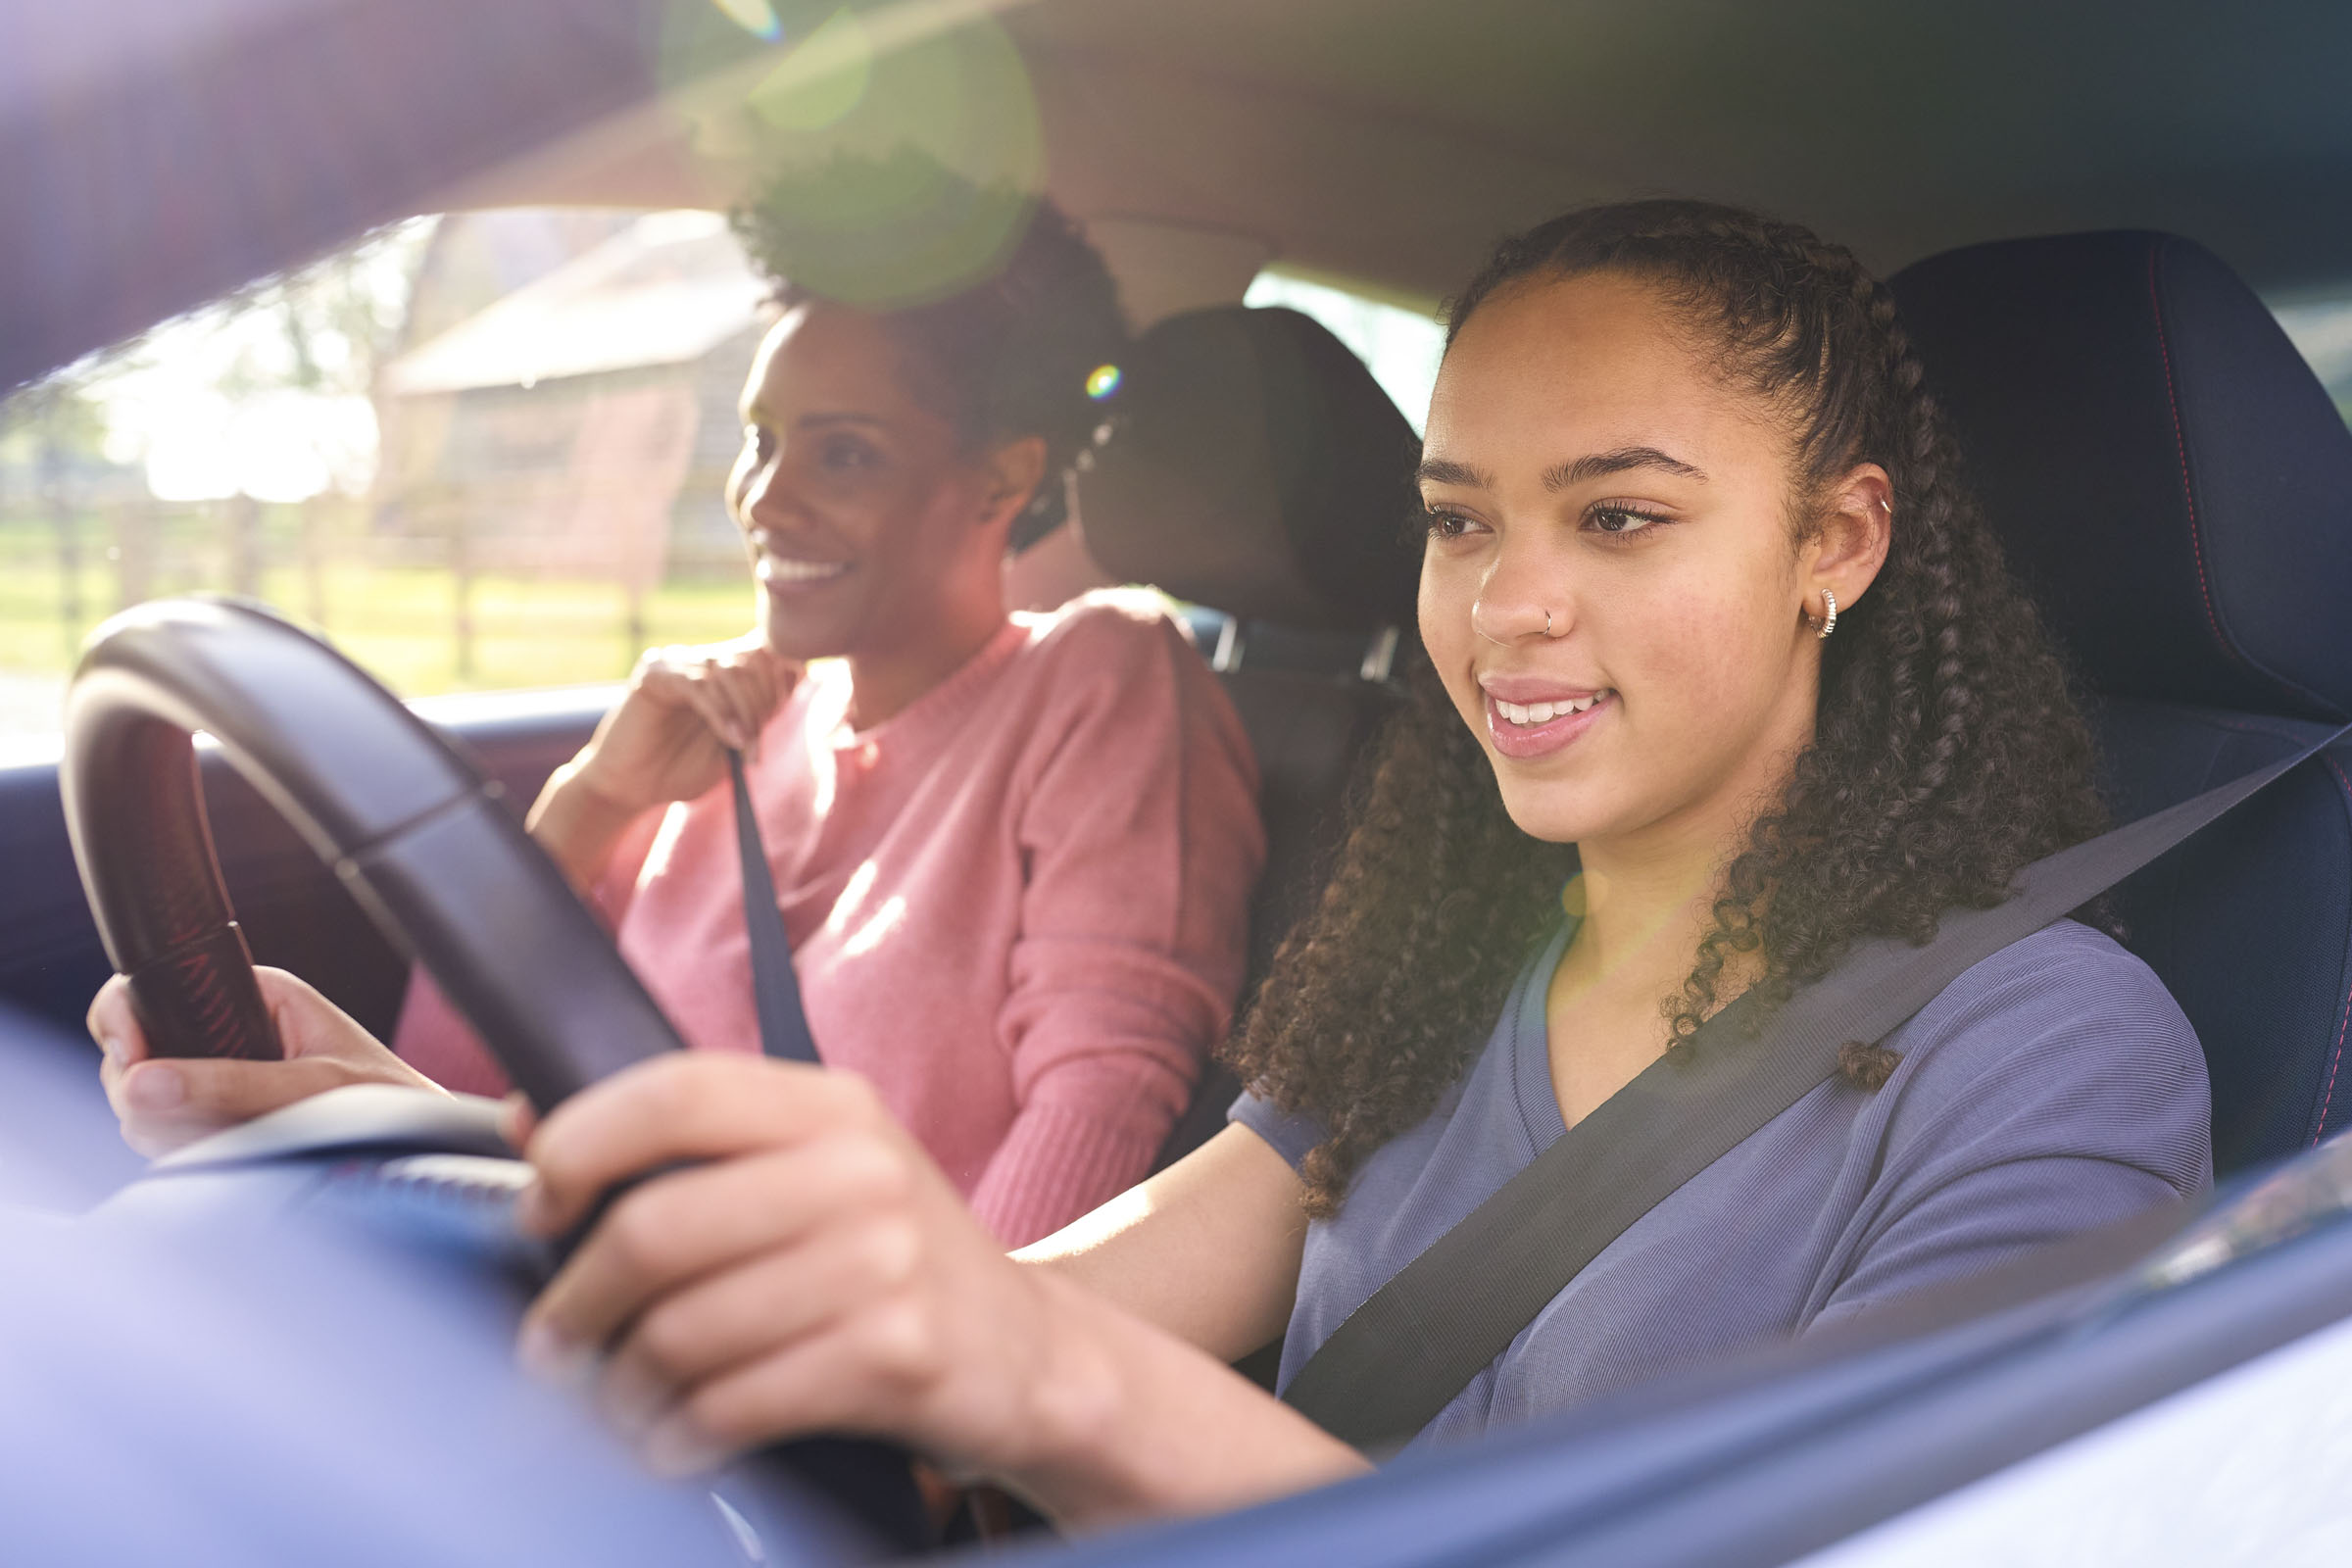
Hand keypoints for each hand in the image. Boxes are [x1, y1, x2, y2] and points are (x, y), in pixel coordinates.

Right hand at [90, 967, 441, 1156]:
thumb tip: (144, 1085)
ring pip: (143, 1101)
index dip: (123, 1022)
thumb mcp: (313, 1086)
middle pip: (134, 1054)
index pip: (150, 989)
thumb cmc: (387, 1098)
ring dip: (168, 1127)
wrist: (419, 1145)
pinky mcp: (216, 1117)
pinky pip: (165, 1133)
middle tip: (191, 1120)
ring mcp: (216, 1075)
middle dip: (146, 1092)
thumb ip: (232, 1085)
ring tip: (231, 1136)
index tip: (131, 1060)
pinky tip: (228, 1150)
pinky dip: (183, 1147)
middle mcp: (226, 1030)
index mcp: (251, 994)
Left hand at [512, 1055, 1088, 1483]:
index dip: (581, 1145)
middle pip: (656, 1227)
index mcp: (832, 1105)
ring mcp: (885, 1262)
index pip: (676, 1093)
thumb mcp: (822, 1169)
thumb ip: (698, 1144)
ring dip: (620, 1388)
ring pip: (682, 1331)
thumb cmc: (895, 1261)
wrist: (1029, 1355)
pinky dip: (679, 1436)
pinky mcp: (894, 1355)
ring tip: (615, 1402)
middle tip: (553, 1342)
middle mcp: (862, 1170)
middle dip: (577, 1301)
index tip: (539, 1206)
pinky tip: (673, 1441)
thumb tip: (527, 1115)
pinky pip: (733, 1403)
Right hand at [527, 637, 797, 891]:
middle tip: (755, 744)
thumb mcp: (736, 742)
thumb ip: (763, 710)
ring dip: (746, 713)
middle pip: (754, 658)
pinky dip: (721, 714)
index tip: (780, 715)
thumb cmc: (681, 769)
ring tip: (744, 748)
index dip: (785, 677)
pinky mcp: (654, 675)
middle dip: (765, 701)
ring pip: (729, 671)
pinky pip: (700, 685)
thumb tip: (801, 672)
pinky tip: (731, 739)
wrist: (631, 789)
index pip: (769, 648)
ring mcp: (676, 662)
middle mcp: (701, 659)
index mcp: (723, 671)